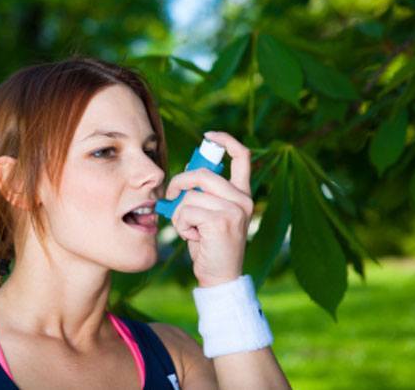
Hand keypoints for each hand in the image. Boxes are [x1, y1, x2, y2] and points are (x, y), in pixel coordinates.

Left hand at [165, 131, 254, 287]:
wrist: (220, 277)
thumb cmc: (210, 245)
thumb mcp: (207, 213)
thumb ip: (203, 190)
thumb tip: (190, 164)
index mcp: (242, 193)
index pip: (243, 156)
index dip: (225, 140)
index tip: (208, 136)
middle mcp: (243, 199)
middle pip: (202, 174)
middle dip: (179, 183)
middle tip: (171, 197)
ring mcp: (235, 210)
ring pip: (190, 196)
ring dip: (180, 213)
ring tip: (190, 229)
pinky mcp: (222, 221)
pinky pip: (187, 211)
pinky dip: (181, 224)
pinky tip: (193, 237)